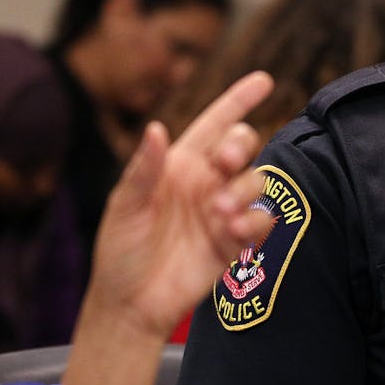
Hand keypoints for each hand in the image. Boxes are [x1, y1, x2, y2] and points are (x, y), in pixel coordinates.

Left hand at [86, 71, 274, 336]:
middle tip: (224, 163)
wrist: (131, 304)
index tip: (264, 79)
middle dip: (240, 145)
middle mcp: (205, 182)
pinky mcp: (235, 242)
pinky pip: (262, 220)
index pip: (213, 124)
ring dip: (244, 189)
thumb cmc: (120, 251)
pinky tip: (233, 230)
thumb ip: (144, 169)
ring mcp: (223, 211)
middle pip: (241, 145)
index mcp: (178, 165)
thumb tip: (157, 128)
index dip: (238, 100)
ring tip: (220, 213)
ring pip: (256, 181)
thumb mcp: (124, 207)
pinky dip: (254, 220)